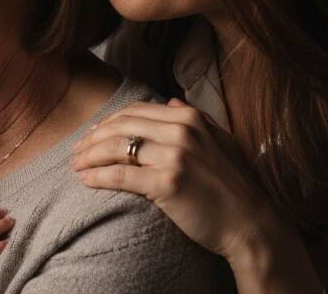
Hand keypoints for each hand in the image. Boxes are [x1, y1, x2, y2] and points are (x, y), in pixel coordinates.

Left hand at [71, 99, 321, 292]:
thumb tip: (170, 102)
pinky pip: (121, 175)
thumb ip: (193, 120)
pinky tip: (86, 180)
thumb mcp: (218, 142)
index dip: (109, 122)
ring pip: (116, 148)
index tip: (92, 134)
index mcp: (190, 118)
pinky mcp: (167, 183)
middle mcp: (182, 131)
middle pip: (121, 126)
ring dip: (89, 156)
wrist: (252, 224)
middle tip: (76, 150)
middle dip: (92, 138)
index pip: (136, 112)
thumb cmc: (233, 186)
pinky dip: (98, 177)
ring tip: (75, 165)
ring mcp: (175, 156)